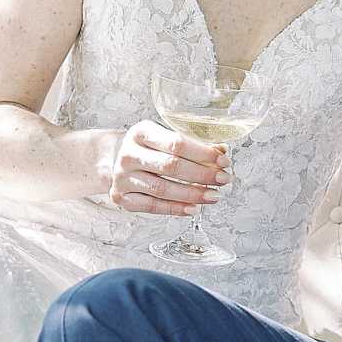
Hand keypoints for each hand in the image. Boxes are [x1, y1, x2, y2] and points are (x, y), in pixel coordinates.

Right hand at [107, 121, 229, 215]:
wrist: (118, 159)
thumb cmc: (149, 147)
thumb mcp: (166, 136)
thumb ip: (192, 143)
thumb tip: (221, 152)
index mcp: (141, 132)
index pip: (176, 143)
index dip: (203, 154)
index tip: (223, 161)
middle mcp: (128, 154)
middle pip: (170, 166)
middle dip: (202, 175)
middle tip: (223, 180)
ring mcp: (122, 177)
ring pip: (162, 189)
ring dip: (192, 194)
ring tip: (213, 196)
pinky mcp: (121, 197)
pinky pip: (153, 206)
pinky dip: (176, 209)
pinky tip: (193, 208)